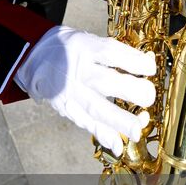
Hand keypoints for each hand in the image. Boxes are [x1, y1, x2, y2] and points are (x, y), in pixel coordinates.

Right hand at [14, 26, 155, 155]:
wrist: (34, 59)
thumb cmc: (72, 49)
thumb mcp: (91, 40)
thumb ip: (116, 54)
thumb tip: (147, 64)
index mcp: (85, 47)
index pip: (111, 52)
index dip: (133, 61)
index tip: (150, 67)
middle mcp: (77, 70)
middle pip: (104, 81)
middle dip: (129, 90)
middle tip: (148, 96)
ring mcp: (70, 91)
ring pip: (95, 107)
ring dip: (118, 120)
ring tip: (136, 130)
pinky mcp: (67, 108)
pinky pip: (86, 123)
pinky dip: (103, 134)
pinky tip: (118, 144)